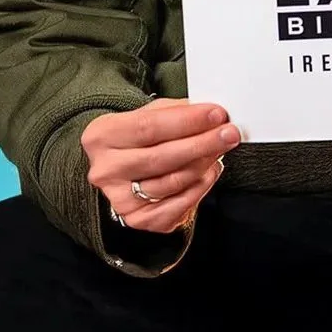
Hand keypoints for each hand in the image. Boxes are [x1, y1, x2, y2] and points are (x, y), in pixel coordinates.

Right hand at [83, 100, 238, 233]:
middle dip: (202, 143)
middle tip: (229, 134)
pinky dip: (199, 187)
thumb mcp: (148, 115)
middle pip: (161, 157)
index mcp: (102, 136)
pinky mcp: (138, 219)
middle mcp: (106, 170)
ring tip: (220, 149)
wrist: (121, 168)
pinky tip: (209, 171)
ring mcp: (120, 198)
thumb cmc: (138, 138)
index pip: (148, 127)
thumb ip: (175, 112)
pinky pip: (178, 205)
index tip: (217, 114)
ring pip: (172, 182)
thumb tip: (210, 114)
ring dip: (204, 164)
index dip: (187, 121)